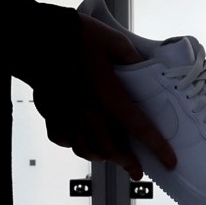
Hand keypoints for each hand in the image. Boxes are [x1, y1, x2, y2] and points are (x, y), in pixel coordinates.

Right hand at [35, 13, 177, 177]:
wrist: (36, 34)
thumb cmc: (76, 35)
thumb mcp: (114, 41)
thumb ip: (133, 61)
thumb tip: (148, 73)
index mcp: (105, 93)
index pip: (136, 126)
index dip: (156, 146)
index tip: (169, 161)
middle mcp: (85, 109)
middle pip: (108, 148)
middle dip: (126, 163)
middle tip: (137, 170)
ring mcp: (64, 113)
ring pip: (84, 148)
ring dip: (102, 157)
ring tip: (113, 157)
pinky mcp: (49, 111)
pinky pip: (62, 138)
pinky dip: (74, 144)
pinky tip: (82, 141)